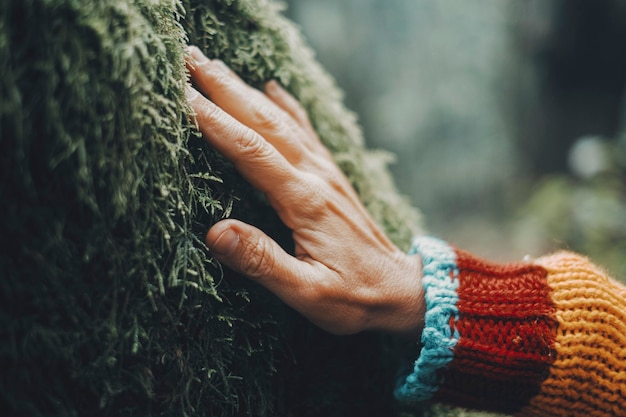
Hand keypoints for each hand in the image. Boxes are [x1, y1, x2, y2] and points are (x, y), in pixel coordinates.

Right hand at [185, 46, 423, 335]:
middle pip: (265, 122)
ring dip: (247, 90)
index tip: (182, 96)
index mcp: (305, 201)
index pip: (251, 151)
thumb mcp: (307, 293)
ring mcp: (326, 173)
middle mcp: (316, 177)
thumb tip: (216, 232)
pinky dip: (287, 106)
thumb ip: (262, 262)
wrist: (402, 291)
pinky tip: (274, 89)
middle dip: (225, 88)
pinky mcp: (332, 178)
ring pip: (282, 120)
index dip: (215, 122)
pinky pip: (306, 132)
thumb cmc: (354, 298)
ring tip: (216, 65)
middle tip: (190, 58)